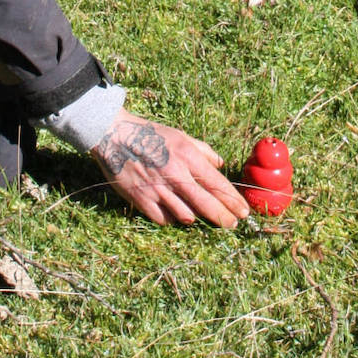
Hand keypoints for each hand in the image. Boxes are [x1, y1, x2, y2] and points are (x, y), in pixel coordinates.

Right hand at [91, 109, 249, 227]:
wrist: (115, 136)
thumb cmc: (150, 134)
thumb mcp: (181, 136)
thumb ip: (204, 151)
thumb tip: (221, 164)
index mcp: (187, 156)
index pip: (217, 184)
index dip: (232, 201)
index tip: (243, 211)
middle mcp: (175, 175)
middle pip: (207, 205)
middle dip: (223, 218)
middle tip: (232, 224)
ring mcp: (158, 190)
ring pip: (187, 217)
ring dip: (196, 217)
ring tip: (200, 214)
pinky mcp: (142, 200)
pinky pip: (165, 219)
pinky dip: (172, 218)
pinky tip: (175, 213)